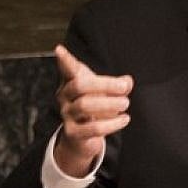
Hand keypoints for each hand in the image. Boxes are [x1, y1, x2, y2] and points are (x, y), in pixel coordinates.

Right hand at [53, 44, 132, 177]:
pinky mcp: (73, 133)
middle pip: (79, 85)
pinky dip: (112, 124)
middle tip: (125, 88)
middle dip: (105, 85)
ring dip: (109, 104)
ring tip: (125, 103)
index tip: (59, 49)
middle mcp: (65, 97)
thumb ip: (118, 85)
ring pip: (84, 105)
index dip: (65, 60)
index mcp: (72, 82)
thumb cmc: (95, 108)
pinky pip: (93, 128)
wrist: (83, 138)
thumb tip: (127, 81)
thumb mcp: (106, 93)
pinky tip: (125, 119)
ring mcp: (67, 115)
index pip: (68, 70)